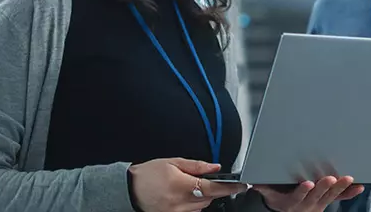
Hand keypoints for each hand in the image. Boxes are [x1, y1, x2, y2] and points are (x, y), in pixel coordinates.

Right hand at [129, 158, 247, 211]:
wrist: (127, 189)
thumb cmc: (148, 174)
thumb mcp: (173, 162)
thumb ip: (197, 166)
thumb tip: (215, 167)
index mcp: (183, 186)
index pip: (214, 188)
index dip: (231, 187)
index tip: (242, 185)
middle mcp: (182, 203)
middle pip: (210, 199)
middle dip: (210, 189)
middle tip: (198, 180)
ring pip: (202, 207)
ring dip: (201, 198)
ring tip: (185, 188)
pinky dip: (192, 205)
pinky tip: (181, 197)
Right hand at [254, 176, 363, 211]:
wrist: (287, 209)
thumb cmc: (279, 197)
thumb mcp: (269, 193)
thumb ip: (263, 186)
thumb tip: (252, 180)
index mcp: (292, 202)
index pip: (298, 196)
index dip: (303, 190)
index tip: (307, 183)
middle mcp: (307, 204)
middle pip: (317, 196)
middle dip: (324, 187)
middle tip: (330, 178)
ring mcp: (319, 204)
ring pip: (330, 196)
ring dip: (340, 188)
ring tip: (347, 179)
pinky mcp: (327, 202)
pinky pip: (340, 199)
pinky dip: (349, 193)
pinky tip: (358, 187)